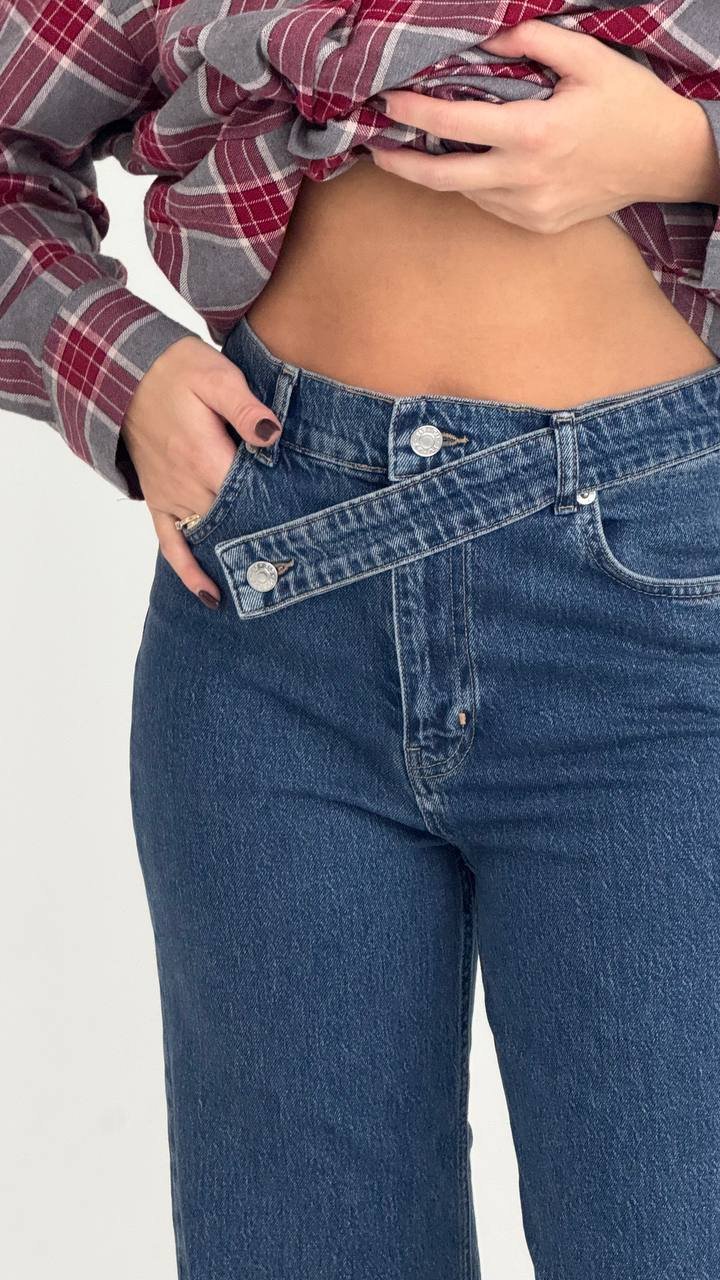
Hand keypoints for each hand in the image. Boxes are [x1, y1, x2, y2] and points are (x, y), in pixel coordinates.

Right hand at [120, 334, 282, 607]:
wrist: (124, 372)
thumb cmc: (176, 369)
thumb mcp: (216, 376)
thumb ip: (246, 408)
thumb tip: (272, 434)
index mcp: (205, 455)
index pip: (251, 496)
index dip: (281, 515)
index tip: (311, 539)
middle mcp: (186, 483)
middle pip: (234, 522)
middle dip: (264, 544)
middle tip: (301, 572)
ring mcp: (171, 496)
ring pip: (209, 537)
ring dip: (236, 560)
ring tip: (269, 588)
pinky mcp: (158, 500)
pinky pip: (171, 544)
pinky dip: (189, 571)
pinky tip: (210, 595)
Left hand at [367, 18, 719, 233]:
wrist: (667, 160)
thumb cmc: (629, 105)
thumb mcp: (586, 59)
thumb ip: (532, 43)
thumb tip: (486, 42)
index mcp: (533, 135)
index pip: (453, 125)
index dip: (413, 113)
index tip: (388, 103)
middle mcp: (525, 180)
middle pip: (442, 179)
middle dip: (401, 165)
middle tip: (376, 149)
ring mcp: (530, 210)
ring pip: (467, 192)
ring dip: (443, 172)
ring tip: (421, 151)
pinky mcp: (538, 225)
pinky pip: (492, 206)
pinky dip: (476, 184)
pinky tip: (474, 165)